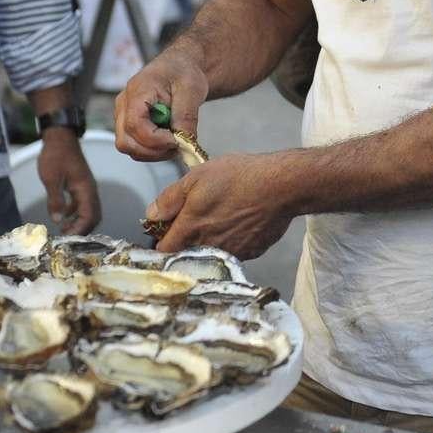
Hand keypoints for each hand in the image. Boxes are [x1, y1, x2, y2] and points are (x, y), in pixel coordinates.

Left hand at [38, 129, 100, 232]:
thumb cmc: (55, 156)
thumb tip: (58, 221)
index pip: (90, 216)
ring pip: (89, 211)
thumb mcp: (51, 179)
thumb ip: (56, 200)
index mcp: (85, 189)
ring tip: (64, 232)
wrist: (59, 138)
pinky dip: (75, 214)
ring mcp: (86, 188)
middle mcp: (90, 190)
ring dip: (79, 223)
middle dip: (83, 230)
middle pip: (94, 216)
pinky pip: (82, 205)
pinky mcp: (80, 186)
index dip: (80, 230)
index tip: (67, 239)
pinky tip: (63, 218)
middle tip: (67, 239)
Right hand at [115, 50, 208, 161]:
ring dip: (154, 153)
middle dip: (154, 150)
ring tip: (175, 140)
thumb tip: (184, 142)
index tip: (178, 140)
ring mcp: (123, 116)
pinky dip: (153, 151)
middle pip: (126, 142)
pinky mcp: (128, 124)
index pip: (135, 124)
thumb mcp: (191, 89)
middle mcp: (123, 105)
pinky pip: (135, 146)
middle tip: (178, 144)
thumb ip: (186, 115)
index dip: (156, 140)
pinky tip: (168, 139)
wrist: (178, 67)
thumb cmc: (182, 72)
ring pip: (129, 148)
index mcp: (137, 91)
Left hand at [143, 152, 293, 258]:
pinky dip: (233, 243)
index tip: (165, 232)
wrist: (281, 186)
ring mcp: (231, 253)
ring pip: (211, 254)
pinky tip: (240, 225)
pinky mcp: (251, 253)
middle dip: (185, 243)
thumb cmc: (238, 177)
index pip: (163, 251)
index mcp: (190, 230)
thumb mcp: (197, 177)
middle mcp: (208, 247)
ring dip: (210, 243)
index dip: (161, 242)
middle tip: (194, 223)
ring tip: (221, 221)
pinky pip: (234, 252)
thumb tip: (152, 215)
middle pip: (187, 255)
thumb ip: (170, 198)